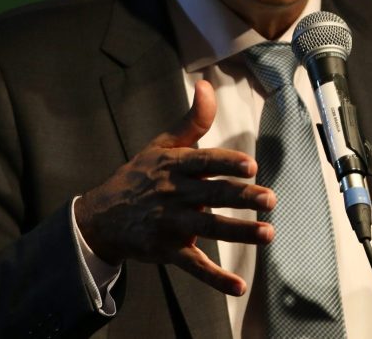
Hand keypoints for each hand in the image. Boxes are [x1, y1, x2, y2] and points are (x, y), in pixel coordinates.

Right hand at [75, 80, 275, 295]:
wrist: (102, 216)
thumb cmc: (140, 176)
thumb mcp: (162, 145)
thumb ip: (192, 120)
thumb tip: (207, 85)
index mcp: (174, 166)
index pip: (204, 162)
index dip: (227, 163)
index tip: (251, 166)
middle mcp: (173, 194)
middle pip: (212, 195)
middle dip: (242, 198)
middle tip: (270, 199)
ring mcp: (171, 224)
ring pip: (209, 229)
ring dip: (240, 232)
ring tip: (268, 233)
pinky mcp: (168, 251)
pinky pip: (195, 265)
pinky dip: (216, 279)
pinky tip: (239, 285)